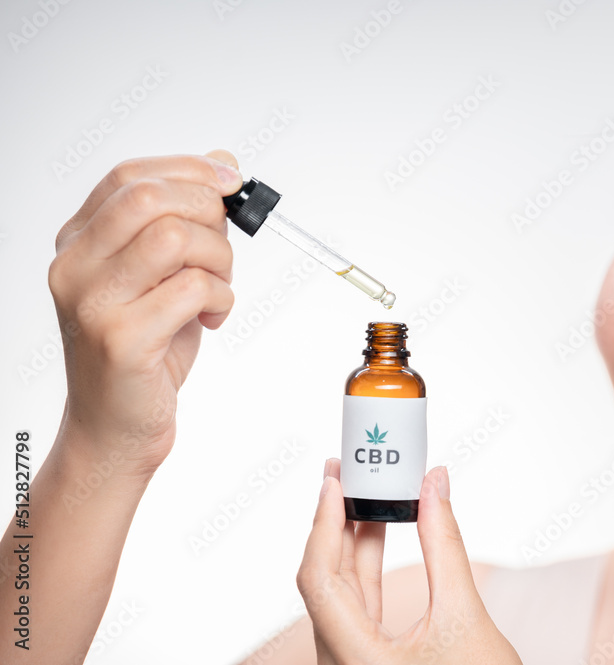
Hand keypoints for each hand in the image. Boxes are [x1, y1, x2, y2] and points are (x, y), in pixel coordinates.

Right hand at [48, 150, 241, 478]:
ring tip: (217, 289)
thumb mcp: (165, 274)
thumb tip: (221, 162)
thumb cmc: (144, 349)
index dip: (188, 169)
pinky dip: (222, 298)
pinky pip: (192, 289)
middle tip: (221, 250)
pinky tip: (213, 317)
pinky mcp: (121, 338)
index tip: (229, 179)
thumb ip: (186, 220)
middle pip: (151, 199)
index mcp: (79, 242)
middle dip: (208, 214)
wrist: (117, 425)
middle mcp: (75, 266)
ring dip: (219, 260)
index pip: (129, 177)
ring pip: (175, 238)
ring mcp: (93, 302)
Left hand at [297, 460, 522, 664]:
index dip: (323, 523)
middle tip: (346, 472)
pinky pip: (358, 608)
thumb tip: (435, 485)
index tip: (333, 480)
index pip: (319, 578)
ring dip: (354, 542)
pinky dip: (368, 569)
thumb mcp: (465, 616)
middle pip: (325, 581)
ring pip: (341, 594)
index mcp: (354, 660)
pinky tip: (381, 535)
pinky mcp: (369, 664)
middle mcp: (342, 664)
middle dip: (336, 522)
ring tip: (368, 493)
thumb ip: (445, 545)